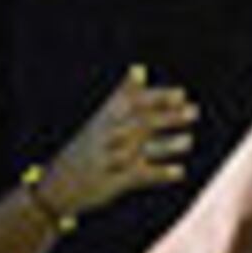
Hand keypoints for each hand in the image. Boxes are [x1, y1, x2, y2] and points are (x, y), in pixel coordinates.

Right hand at [42, 68, 200, 218]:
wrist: (57, 184)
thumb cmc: (90, 146)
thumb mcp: (102, 119)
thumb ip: (123, 95)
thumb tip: (139, 68)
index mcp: (107, 117)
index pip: (133, 103)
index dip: (157, 98)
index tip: (181, 94)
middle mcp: (109, 135)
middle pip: (141, 123)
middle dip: (167, 117)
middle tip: (194, 111)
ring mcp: (111, 158)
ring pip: (142, 149)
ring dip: (166, 145)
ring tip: (189, 141)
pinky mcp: (114, 181)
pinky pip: (139, 176)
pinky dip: (159, 174)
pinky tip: (179, 172)